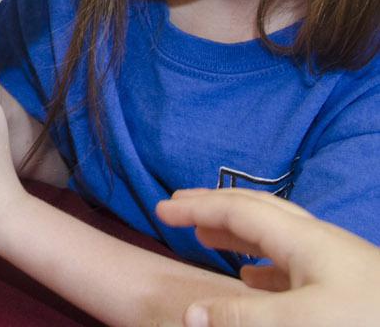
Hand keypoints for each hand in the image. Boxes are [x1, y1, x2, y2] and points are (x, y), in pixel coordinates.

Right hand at [156, 188, 379, 326]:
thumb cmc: (366, 321)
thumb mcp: (301, 322)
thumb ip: (243, 316)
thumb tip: (190, 315)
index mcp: (307, 241)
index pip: (241, 211)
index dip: (198, 207)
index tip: (161, 208)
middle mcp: (323, 245)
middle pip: (260, 211)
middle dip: (216, 208)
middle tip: (178, 209)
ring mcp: (340, 266)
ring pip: (278, 236)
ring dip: (238, 233)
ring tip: (208, 240)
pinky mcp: (351, 291)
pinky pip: (293, 264)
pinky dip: (263, 264)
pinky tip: (257, 283)